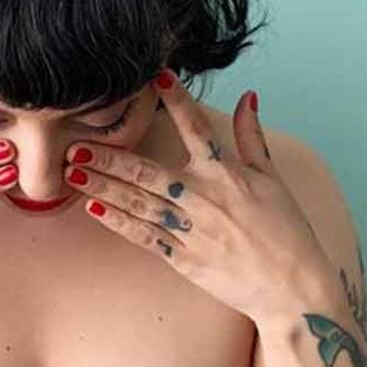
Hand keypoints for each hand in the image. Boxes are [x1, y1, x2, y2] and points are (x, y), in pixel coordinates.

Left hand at [62, 68, 339, 325]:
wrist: (294, 290)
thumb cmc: (286, 231)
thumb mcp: (272, 178)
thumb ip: (252, 136)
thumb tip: (248, 95)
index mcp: (227, 174)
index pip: (196, 128)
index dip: (176, 100)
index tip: (155, 77)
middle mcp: (205, 198)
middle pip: (148, 171)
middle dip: (109, 157)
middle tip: (76, 144)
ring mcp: (192, 230)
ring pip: (138, 203)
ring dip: (103, 186)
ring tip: (72, 172)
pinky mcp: (184, 258)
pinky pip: (144, 236)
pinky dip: (118, 222)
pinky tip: (93, 208)